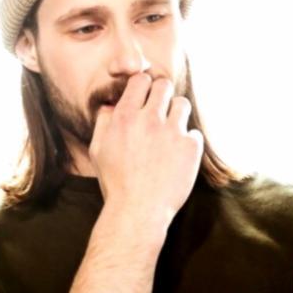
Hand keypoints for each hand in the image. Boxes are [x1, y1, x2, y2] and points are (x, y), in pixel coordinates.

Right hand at [88, 72, 203, 224]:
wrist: (137, 211)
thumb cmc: (115, 182)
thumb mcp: (98, 151)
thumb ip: (103, 123)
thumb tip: (111, 105)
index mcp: (124, 117)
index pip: (140, 80)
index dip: (144, 86)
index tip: (145, 96)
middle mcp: (149, 120)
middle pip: (164, 86)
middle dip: (162, 94)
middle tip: (160, 111)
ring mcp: (172, 132)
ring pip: (182, 104)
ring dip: (176, 114)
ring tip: (170, 132)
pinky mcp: (191, 148)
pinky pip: (194, 132)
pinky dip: (188, 142)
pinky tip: (178, 156)